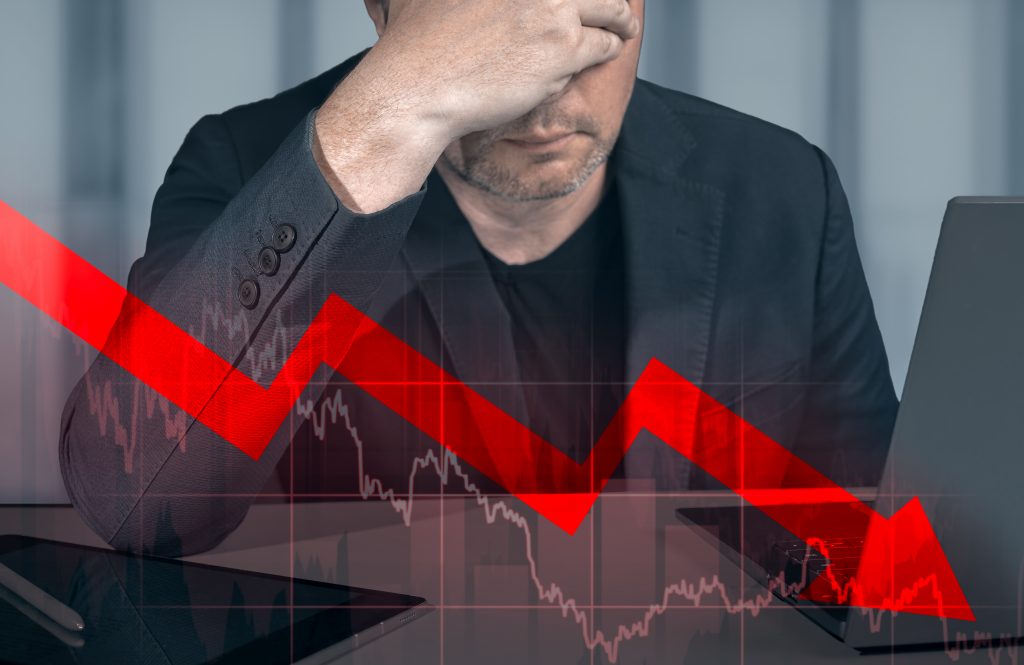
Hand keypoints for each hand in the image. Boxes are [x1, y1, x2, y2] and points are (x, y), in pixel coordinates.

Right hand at [314, 0, 638, 212]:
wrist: (416, 90)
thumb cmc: (413, 47)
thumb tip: (468, 4)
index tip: (581, 1)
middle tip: (616, 6)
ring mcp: (551, 11)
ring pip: (609, 8)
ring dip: (620, 19)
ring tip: (624, 28)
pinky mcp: (562, 49)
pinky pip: (603, 45)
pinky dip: (608, 48)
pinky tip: (608, 51)